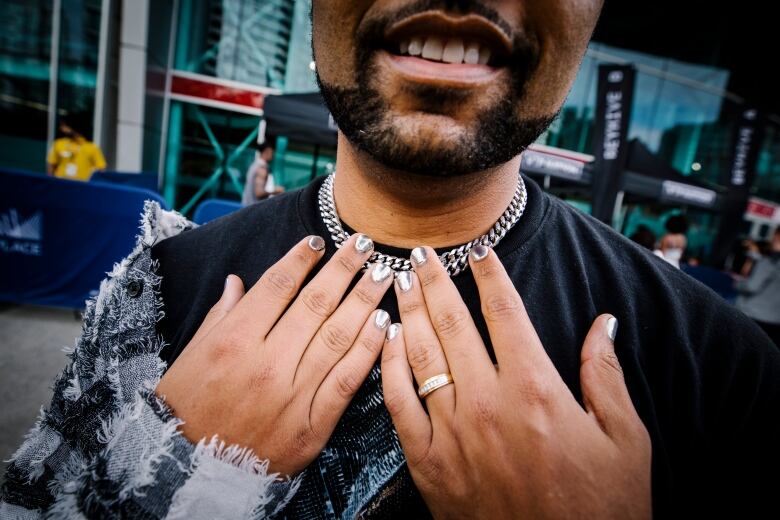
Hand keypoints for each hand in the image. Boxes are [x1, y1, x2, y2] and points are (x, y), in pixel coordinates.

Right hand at [156, 234, 393, 475]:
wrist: (190, 475)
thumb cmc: (186, 412)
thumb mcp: (189, 358)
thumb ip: (221, 317)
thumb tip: (237, 281)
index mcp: (234, 340)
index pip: (278, 286)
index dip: (302, 258)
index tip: (320, 240)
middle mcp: (267, 362)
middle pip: (316, 303)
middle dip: (344, 269)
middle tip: (365, 244)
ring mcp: (293, 393)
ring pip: (338, 336)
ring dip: (365, 300)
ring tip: (383, 274)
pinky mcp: (312, 424)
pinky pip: (347, 380)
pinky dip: (368, 349)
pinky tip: (384, 324)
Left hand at [382, 246, 651, 518]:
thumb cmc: (600, 507)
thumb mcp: (623, 438)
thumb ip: (604, 374)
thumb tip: (603, 324)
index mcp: (536, 389)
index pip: (504, 312)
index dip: (489, 274)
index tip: (477, 250)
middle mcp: (488, 402)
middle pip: (452, 324)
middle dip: (433, 281)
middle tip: (420, 252)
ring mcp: (453, 432)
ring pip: (421, 356)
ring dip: (407, 313)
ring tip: (397, 281)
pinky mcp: (428, 463)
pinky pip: (399, 405)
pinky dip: (389, 368)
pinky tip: (386, 342)